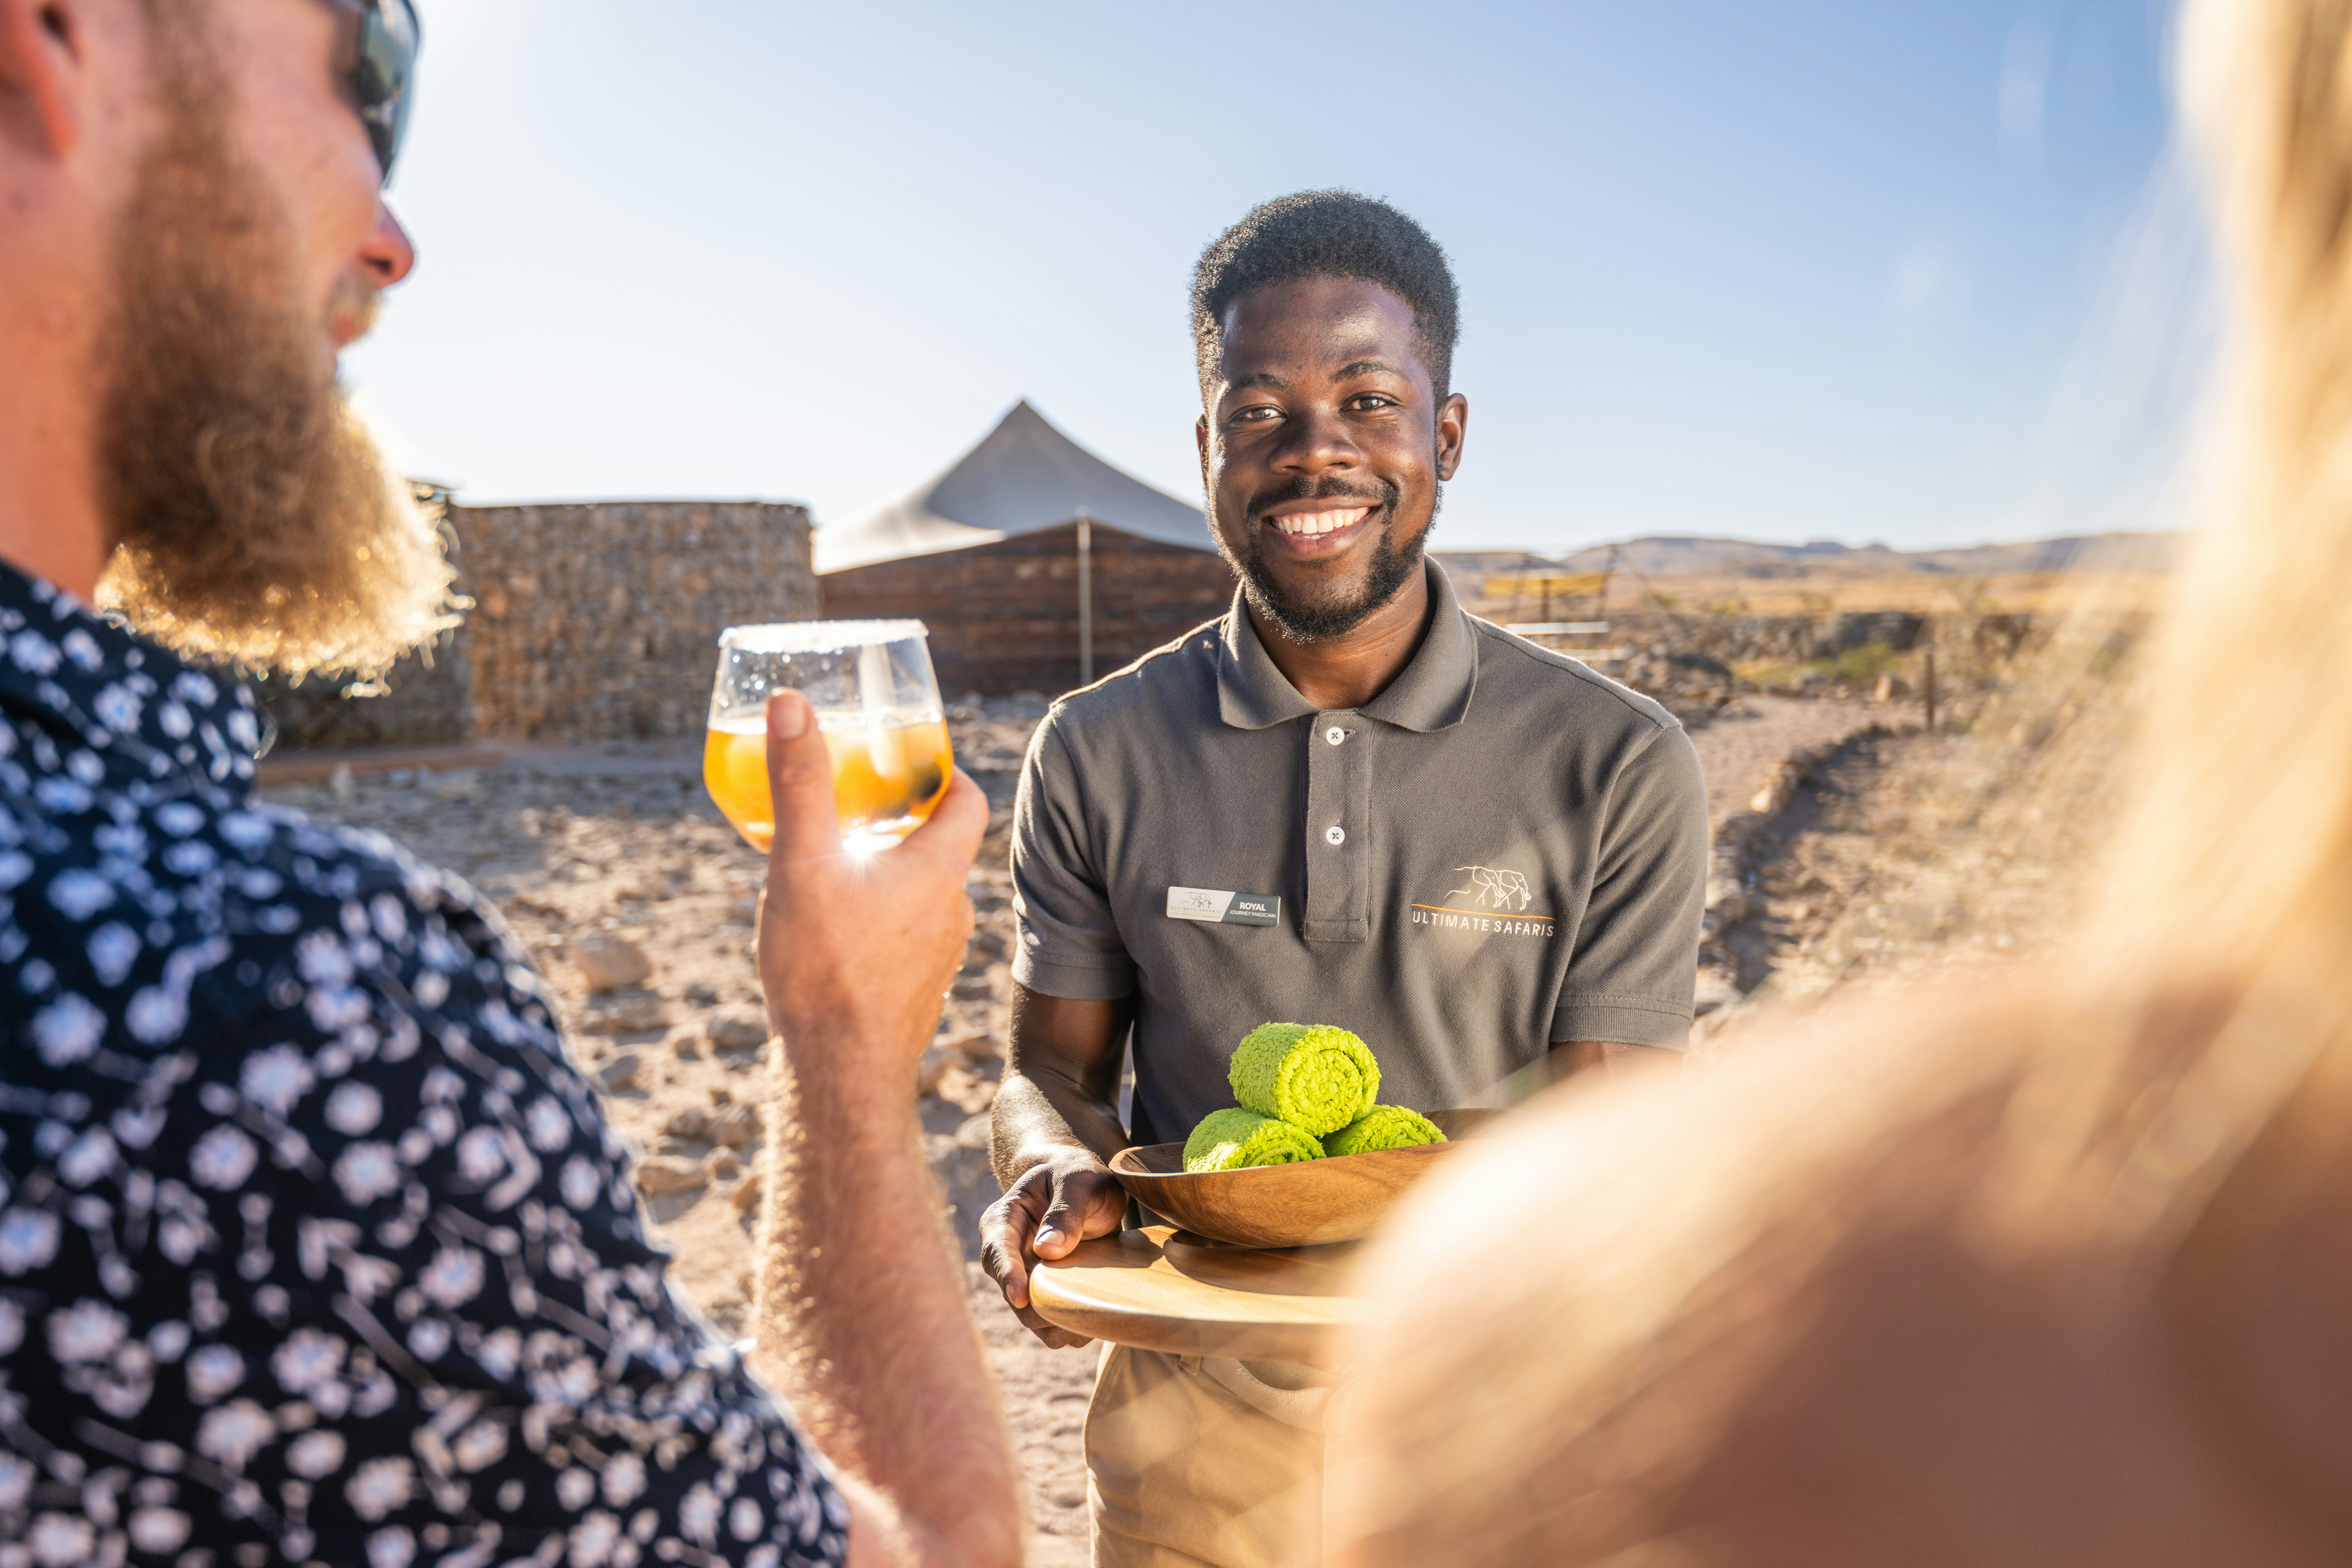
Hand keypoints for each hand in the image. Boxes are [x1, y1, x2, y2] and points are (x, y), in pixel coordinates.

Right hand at [754, 691, 986, 1077]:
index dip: (946, 774)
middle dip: (902, 821)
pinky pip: (906, 936)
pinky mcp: (916, 991)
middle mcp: (952, 911)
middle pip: (941, 846)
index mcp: (939, 871)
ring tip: (838, 865)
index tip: (911, 760)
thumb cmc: (825, 968)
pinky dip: (879, 918)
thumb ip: (800, 781)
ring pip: (921, 894)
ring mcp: (938, 956)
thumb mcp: (802, 862)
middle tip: (856, 805)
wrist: (839, 1074)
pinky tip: (836, 929)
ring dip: (887, 873)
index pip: (969, 802)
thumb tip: (792, 702)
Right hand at [978, 1148, 1125, 1347]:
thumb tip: (1048, 1251)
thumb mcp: (1078, 1181)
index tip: (1021, 1295)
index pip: (996, 1250)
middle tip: (1071, 1312)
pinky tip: (1093, 1316)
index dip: (1007, 1274)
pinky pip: (1050, 1323)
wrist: (1089, 1189)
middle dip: (1036, 1308)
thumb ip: (1065, 1211)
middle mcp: (1008, 1253)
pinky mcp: (1045, 1293)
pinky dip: (1069, 1327)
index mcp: (1004, 1219)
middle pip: (1011, 1292)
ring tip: (1088, 1316)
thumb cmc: (1080, 1177)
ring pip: (1029, 1315)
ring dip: (1054, 1323)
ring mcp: (1026, 1277)